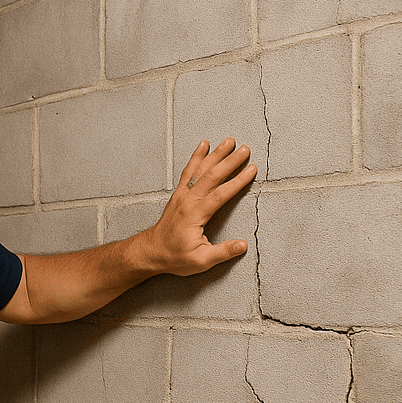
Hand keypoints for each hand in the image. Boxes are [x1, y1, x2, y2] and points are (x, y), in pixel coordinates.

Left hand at [144, 138, 256, 276]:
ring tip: (228, 141)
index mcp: (195, 215)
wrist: (150, 252)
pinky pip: (188, 171)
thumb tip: (243, 245)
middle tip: (245, 149)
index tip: (251, 170)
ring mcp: (182, 195)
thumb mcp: (200, 261)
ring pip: (200, 170)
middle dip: (230, 161)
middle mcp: (188, 200)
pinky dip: (196, 157)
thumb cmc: (174, 256)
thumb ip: (222, 252)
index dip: (237, 181)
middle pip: (211, 176)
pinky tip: (203, 145)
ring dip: (215, 154)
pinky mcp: (178, 194)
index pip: (220, 194)